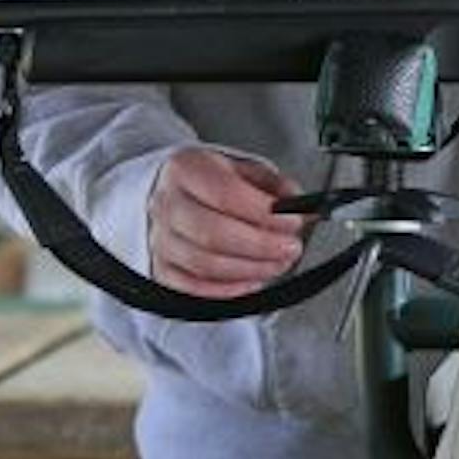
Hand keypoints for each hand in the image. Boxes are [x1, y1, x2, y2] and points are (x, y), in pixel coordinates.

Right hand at [148, 147, 310, 297]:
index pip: (225, 193)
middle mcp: (167, 204)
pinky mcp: (162, 268)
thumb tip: (297, 203)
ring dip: (250, 269)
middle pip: (213, 233)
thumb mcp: (245, 169)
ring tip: (278, 264)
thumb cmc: (214, 181)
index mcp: (188, 169)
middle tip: (290, 247)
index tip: (293, 221)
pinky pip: (194, 287)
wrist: (176, 193)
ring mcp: (160, 239)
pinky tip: (254, 279)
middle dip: (260, 245)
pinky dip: (229, 289)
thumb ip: (273, 185)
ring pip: (205, 264)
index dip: (263, 212)